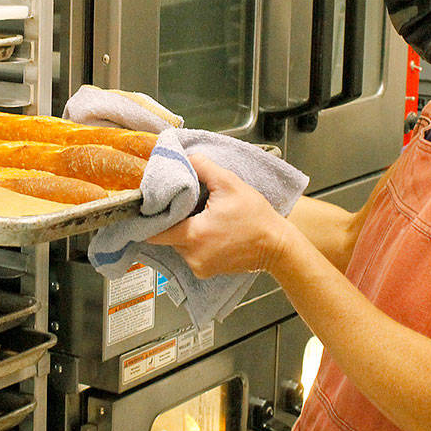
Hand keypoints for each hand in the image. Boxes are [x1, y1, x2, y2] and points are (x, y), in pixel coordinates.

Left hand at [148, 153, 297, 278]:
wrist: (277, 246)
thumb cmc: (256, 217)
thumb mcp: (230, 184)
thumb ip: (203, 167)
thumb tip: (185, 158)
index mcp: (193, 235)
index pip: (154, 231)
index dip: (153, 216)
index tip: (157, 204)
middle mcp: (192, 256)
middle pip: (167, 236)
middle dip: (174, 220)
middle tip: (186, 206)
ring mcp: (199, 267)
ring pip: (178, 245)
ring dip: (186, 231)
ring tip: (202, 217)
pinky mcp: (206, 272)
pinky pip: (191, 255)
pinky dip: (196, 243)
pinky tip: (211, 231)